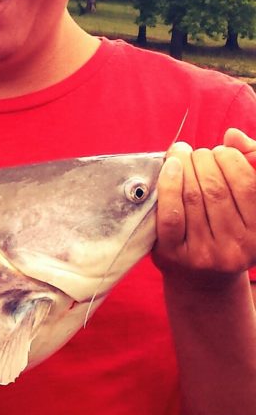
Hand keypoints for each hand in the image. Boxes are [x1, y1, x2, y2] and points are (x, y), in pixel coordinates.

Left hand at [153, 138, 255, 286]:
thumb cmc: (225, 228)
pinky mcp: (175, 255)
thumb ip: (250, 163)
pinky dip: (168, 185)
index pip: (247, 184)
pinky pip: (170, 215)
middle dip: (202, 160)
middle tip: (196, 153)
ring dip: (184, 166)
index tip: (219, 150)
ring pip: (192, 197)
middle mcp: (238, 246)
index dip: (230, 158)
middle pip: (216, 188)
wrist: (202, 279)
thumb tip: (233, 135)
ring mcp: (206, 253)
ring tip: (181, 154)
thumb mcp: (247, 202)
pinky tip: (169, 167)